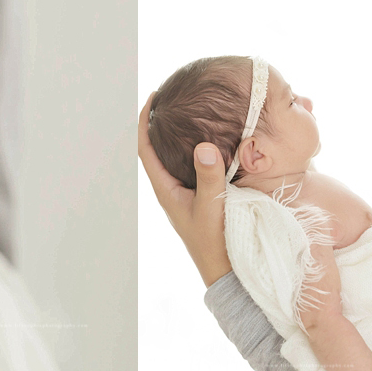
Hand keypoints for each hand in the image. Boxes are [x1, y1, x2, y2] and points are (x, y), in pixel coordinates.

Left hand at [138, 93, 232, 285]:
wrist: (227, 273)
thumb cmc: (216, 243)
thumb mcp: (214, 207)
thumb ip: (211, 177)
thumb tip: (204, 146)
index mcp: (165, 189)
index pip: (144, 148)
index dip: (144, 121)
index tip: (152, 97)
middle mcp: (172, 188)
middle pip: (158, 147)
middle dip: (163, 121)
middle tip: (176, 96)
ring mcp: (186, 193)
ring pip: (178, 156)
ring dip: (181, 134)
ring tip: (194, 110)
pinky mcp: (202, 198)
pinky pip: (196, 166)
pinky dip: (201, 149)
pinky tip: (216, 139)